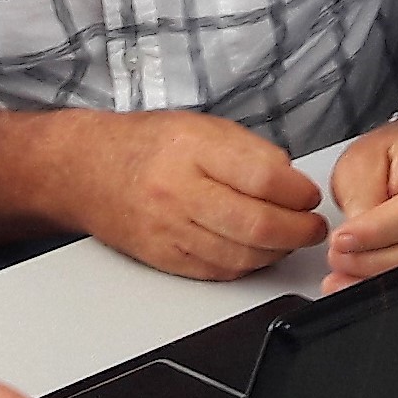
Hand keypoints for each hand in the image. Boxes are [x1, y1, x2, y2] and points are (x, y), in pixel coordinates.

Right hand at [74, 112, 329, 280]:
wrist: (85, 169)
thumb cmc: (145, 144)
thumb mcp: (201, 125)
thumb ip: (248, 151)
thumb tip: (292, 182)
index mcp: (192, 148)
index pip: (263, 176)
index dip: (298, 192)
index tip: (309, 195)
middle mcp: (178, 190)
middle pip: (256, 224)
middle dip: (298, 230)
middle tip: (312, 227)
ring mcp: (169, 229)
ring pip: (241, 256)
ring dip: (277, 252)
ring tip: (288, 238)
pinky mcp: (163, 257)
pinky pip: (218, 271)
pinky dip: (247, 265)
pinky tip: (257, 252)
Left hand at [324, 112, 397, 286]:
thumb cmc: (392, 155)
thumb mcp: (363, 162)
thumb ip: (361, 199)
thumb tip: (354, 241)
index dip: (378, 232)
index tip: (342, 240)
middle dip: (374, 261)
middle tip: (337, 255)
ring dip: (378, 279)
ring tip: (341, 275)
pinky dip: (384, 284)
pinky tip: (357, 282)